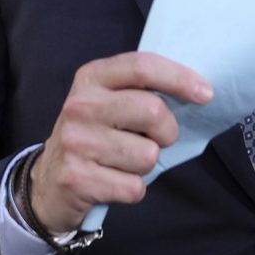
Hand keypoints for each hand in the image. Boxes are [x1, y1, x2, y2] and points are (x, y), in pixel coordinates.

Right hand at [29, 51, 212, 233]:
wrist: (48, 182)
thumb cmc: (94, 135)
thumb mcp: (108, 100)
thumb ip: (141, 90)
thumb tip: (196, 91)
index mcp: (93, 76)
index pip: (143, 66)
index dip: (179, 78)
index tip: (206, 93)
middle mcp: (81, 105)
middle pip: (153, 112)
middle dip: (167, 132)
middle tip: (156, 139)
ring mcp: (76, 142)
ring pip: (147, 155)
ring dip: (147, 164)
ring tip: (125, 162)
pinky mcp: (77, 178)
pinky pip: (134, 187)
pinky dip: (133, 189)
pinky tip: (113, 181)